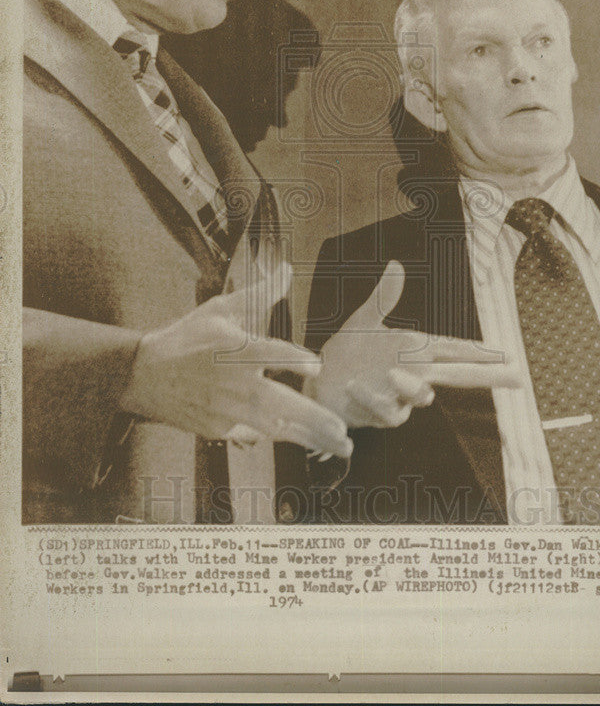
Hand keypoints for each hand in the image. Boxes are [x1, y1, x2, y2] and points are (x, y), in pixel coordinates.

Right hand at [119, 261, 351, 457]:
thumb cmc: (186, 338)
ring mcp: (225, 410)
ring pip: (272, 428)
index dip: (295, 360)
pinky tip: (305, 438)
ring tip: (338, 444)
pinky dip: (278, 434)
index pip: (270, 353)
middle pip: (278, 403)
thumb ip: (259, 294)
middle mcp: (233, 383)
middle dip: (313, 418)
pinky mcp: (217, 428)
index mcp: (235, 349)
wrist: (142, 376)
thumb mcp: (220, 309)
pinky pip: (253, 433)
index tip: (317, 367)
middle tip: (342, 428)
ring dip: (307, 436)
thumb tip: (287, 270)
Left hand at [309, 260, 519, 428]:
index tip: (509, 354)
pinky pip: (384, 410)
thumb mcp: (364, 320)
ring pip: (420, 396)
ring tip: (393, 375)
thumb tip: (397, 265)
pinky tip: (355, 386)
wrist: (319, 380)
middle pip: (459, 376)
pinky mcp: (380, 413)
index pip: (456, 350)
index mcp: (416, 349)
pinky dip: (372, 399)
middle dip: (489, 377)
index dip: (482, 352)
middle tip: (518, 378)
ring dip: (411, 387)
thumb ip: (384, 297)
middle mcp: (414, 373)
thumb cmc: (348, 352)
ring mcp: (400, 396)